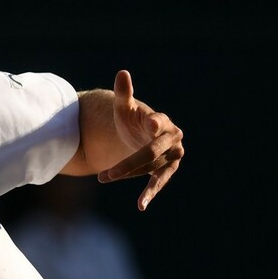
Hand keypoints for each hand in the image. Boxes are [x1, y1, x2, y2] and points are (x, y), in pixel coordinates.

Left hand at [98, 70, 183, 210]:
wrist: (141, 135)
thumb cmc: (132, 119)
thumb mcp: (124, 108)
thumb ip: (123, 93)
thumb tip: (122, 73)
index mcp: (161, 120)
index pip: (158, 122)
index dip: (155, 124)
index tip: (152, 124)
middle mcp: (171, 138)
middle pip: (150, 152)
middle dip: (128, 163)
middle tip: (105, 175)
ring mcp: (172, 155)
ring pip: (150, 168)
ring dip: (129, 175)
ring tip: (106, 180)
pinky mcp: (168, 169)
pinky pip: (159, 181)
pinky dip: (150, 193)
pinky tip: (141, 205)